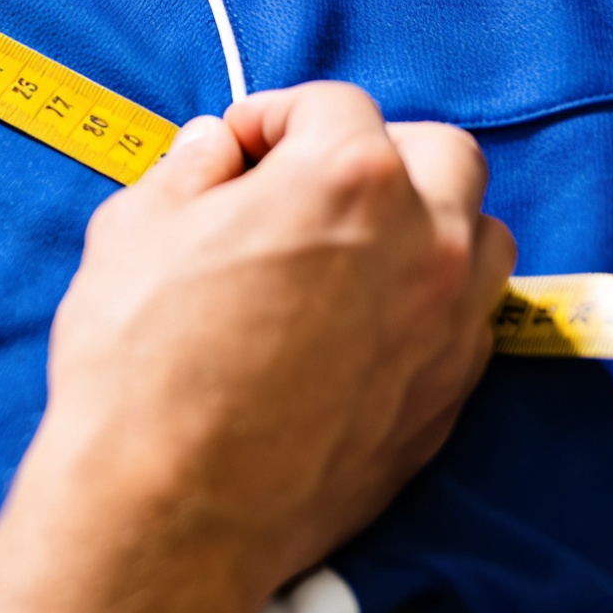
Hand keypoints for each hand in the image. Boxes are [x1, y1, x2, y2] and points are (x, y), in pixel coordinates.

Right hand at [0, 82, 514, 612]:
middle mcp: (423, 240)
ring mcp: (450, 324)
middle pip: (440, 153)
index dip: (272, 118)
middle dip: (375, 153)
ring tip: (353, 255)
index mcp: (346, 177)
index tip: (235, 154)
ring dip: (427, 225)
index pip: (332, 104)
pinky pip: (467, 321)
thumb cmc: (141, 365)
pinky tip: (359, 329)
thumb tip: (216, 151)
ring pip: (480, 236)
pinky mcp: (450, 399)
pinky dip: (426, 305)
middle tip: (305, 189)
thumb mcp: (132, 231)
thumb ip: (187, 172)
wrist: (173, 508)